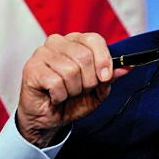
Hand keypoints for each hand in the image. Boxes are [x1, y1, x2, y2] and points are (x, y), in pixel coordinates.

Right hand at [16, 33, 129, 147]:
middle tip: (81, 89)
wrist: (50, 119)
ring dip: (73, 90)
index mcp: (76, 41)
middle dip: (89, 81)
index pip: (94, 39)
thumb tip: (127, 67)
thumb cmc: (72, 100)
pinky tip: (54, 96)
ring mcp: (42, 53)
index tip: (105, 77)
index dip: (103, 59)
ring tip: (66, 93)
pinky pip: (56, 82)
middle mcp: (58, 42)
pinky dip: (60, 96)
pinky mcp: (31, 68)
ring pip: (70, 71)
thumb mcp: (98, 90)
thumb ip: (110, 77)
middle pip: (84, 56)